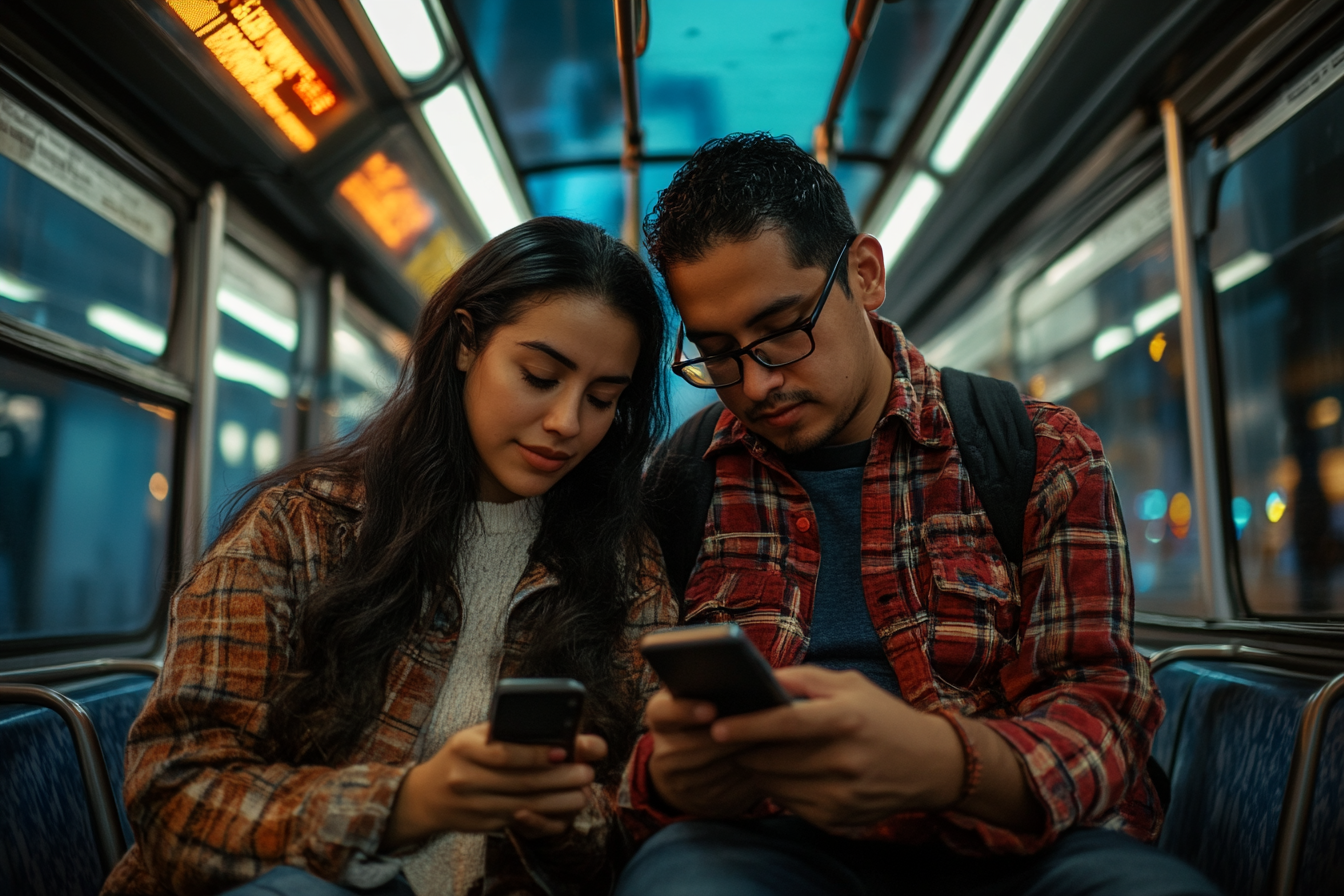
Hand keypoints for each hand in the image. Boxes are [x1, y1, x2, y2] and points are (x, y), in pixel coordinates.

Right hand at [383, 723, 606, 848]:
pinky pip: (519, 822)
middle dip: (560, 778)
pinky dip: (545, 816)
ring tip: (582, 791)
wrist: (425, 796)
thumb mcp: (474, 736)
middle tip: (586, 772)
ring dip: (559, 800)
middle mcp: (466, 778)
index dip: (537, 753)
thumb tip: (557, 727)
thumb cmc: (460, 757)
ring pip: (525, 805)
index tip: (566, 750)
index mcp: (464, 748)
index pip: (505, 753)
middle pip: (521, 782)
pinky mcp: (483, 825)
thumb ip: (508, 731)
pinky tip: (563, 809)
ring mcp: (474, 805)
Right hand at [644, 688, 765, 816]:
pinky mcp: (704, 802)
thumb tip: (743, 677)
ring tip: (772, 740)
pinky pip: (731, 790)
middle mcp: (663, 752)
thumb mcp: (695, 702)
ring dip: (745, 756)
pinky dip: (751, 775)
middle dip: (732, 736)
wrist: (686, 772)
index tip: (712, 709)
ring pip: (717, 769)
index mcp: (660, 718)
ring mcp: (681, 782)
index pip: (663, 712)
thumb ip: (709, 688)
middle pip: (696, 746)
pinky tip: (770, 762)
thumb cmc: (701, 722)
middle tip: (764, 723)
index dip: (685, 711)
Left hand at [708, 666, 962, 827]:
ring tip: (751, 753)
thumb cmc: (882, 716)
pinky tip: (782, 772)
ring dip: (757, 769)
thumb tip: (758, 678)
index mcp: (845, 719)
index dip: (747, 726)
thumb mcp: (849, 684)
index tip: (716, 727)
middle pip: (773, 759)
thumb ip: (802, 678)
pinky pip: (790, 804)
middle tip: (726, 738)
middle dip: (743, 749)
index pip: (785, 725)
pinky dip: (778, 788)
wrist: (930, 764)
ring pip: (775, 785)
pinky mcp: (838, 819)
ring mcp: (841, 794)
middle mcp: (844, 760)